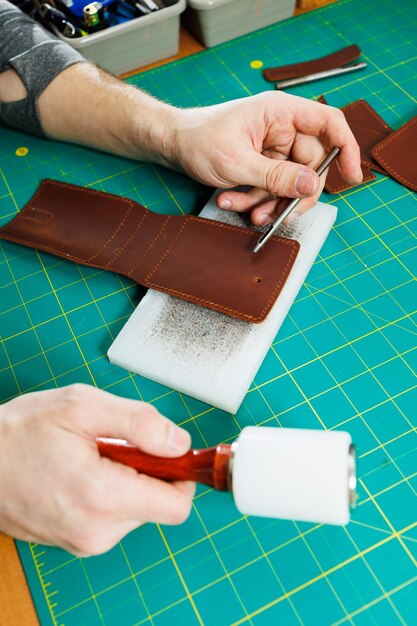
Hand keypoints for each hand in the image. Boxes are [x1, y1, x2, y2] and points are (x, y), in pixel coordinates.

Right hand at [0, 384, 193, 555]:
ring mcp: (84, 540)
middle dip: (147, 470)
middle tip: (113, 445)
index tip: (170, 452)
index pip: (177, 505)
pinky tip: (81, 472)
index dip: (182, 475)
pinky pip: (112, 517)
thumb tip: (179, 443)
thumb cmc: (21, 432)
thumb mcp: (83, 407)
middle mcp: (97, 530)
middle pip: (157, 504)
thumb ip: (140, 422)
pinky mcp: (75, 541)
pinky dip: (108, 493)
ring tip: (90, 457)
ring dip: (126, 480)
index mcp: (103, 497)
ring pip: (136, 509)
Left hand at [171, 91, 361, 224]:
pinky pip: (272, 188)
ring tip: (244, 210)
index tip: (352, 177)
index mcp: (281, 113)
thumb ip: (276, 177)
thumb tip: (311, 186)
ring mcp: (273, 149)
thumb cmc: (198, 139)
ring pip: (290, 184)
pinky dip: (256, 200)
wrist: (172, 145)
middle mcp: (282, 129)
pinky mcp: (263, 165)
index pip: (329, 124)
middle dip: (291, 194)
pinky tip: (232, 200)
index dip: (346, 149)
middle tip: (276, 214)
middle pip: (311, 166)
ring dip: (268, 202)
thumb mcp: (237, 162)